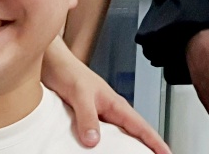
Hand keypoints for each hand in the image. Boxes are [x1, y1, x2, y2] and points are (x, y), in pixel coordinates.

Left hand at [42, 37, 169, 152]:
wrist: (52, 63)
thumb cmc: (68, 71)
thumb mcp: (80, 95)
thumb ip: (88, 117)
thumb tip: (94, 140)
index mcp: (115, 104)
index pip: (142, 127)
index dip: (156, 141)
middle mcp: (110, 110)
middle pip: (134, 134)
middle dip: (146, 147)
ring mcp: (98, 115)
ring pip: (117, 136)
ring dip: (124, 147)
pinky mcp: (85, 118)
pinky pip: (99, 136)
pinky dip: (103, 146)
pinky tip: (98, 153)